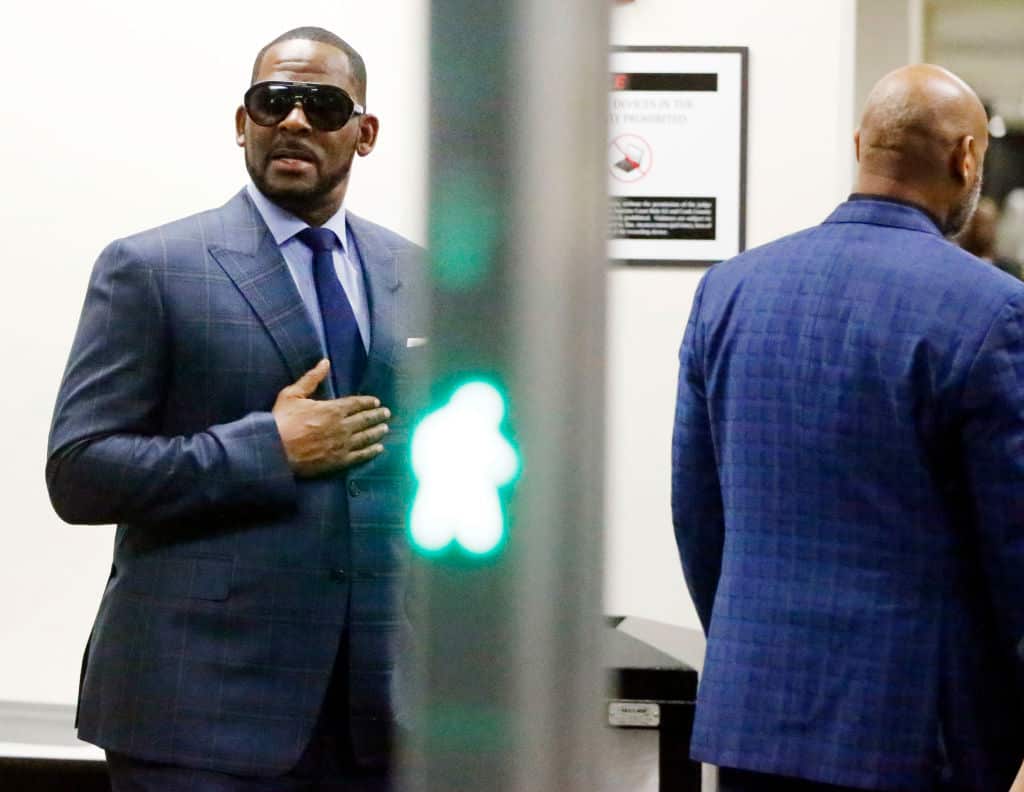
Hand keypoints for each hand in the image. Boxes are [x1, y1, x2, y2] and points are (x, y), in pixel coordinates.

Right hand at [272, 359, 390, 476]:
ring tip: (385, 428)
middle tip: (387, 413)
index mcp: (333, 409)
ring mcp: (342, 445)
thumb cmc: (281, 421)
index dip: (368, 402)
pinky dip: (371, 451)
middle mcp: (342, 426)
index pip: (357, 403)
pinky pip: (360, 455)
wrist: (274, 450)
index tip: (376, 402)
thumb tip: (325, 362)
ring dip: (377, 432)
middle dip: (377, 415)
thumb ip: (312, 378)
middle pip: (365, 419)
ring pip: (366, 437)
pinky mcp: (339, 461)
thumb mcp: (293, 394)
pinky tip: (378, 449)